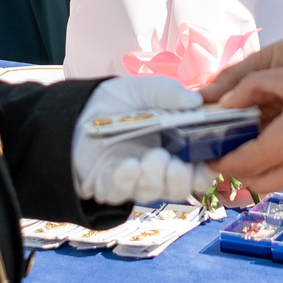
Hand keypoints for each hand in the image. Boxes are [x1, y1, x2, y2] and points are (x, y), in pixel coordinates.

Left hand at [72, 73, 219, 204]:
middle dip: (182, 179)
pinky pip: (123, 192)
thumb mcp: (144, 90)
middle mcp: (157, 167)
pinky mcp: (110, 186)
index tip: (206, 162)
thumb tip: (196, 100)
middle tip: (175, 163)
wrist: (76, 111)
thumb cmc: (116, 101)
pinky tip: (129, 164)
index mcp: (173, 146)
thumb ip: (169, 92)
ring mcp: (134, 178)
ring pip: (154, 192)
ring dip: (157, 177)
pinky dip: (129, 180)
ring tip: (152, 157)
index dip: (206, 170)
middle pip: (180, 187)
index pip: (198, 168)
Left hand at [204, 25, 282, 197]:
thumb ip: (249, 89)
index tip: (209, 160)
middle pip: (258, 185)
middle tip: (224, 164)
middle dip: (237, 178)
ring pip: (281, 183)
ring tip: (252, 155)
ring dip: (262, 174)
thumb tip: (223, 103)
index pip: (243, 164)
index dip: (221, 164)